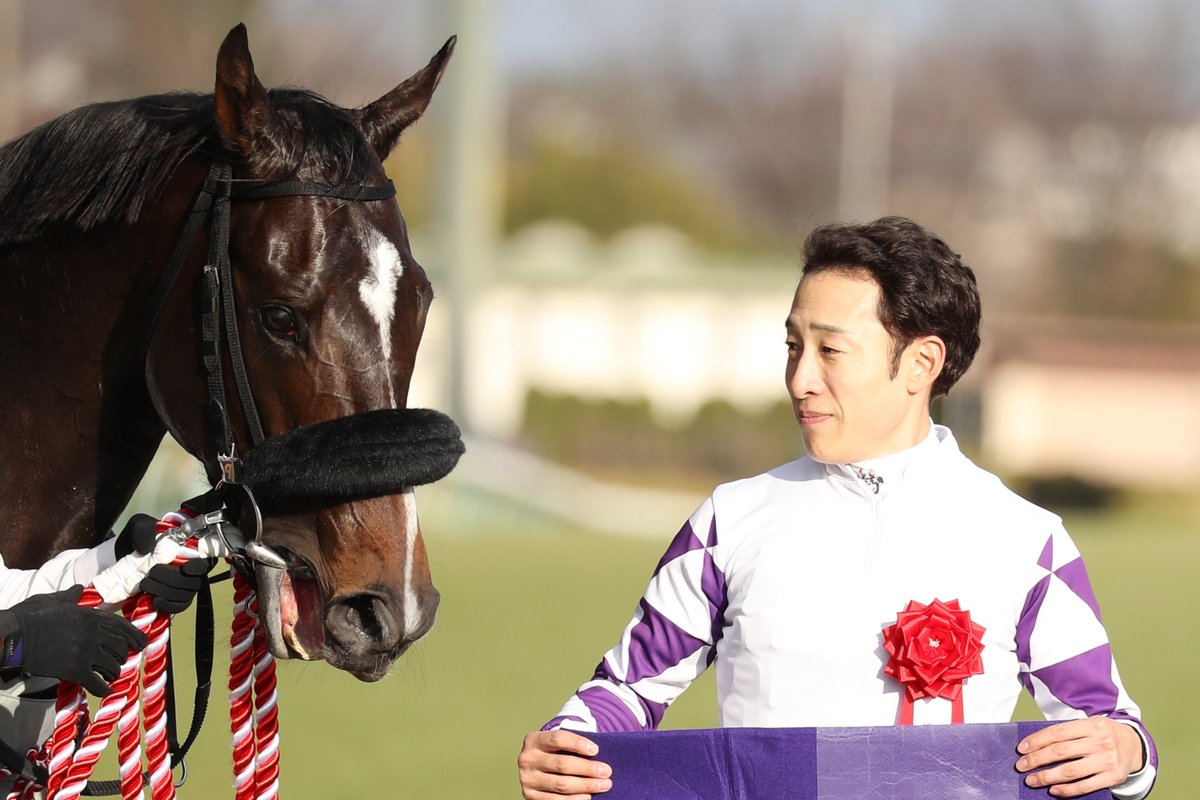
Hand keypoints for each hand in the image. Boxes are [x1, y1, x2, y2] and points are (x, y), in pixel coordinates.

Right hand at [0, 586, 147, 695]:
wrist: (13, 638)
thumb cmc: (28, 618)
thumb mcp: (51, 601)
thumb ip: (69, 596)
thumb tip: (79, 589)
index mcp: (88, 615)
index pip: (120, 626)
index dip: (134, 635)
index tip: (141, 643)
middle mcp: (92, 632)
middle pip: (121, 646)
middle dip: (124, 655)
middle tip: (121, 661)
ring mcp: (85, 651)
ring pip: (113, 665)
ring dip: (114, 672)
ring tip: (111, 675)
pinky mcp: (75, 670)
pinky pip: (98, 683)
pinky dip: (104, 689)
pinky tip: (105, 690)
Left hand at [115, 512, 216, 612]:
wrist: (121, 567)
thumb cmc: (137, 544)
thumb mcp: (138, 530)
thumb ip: (146, 533)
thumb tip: (160, 546)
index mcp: (187, 547)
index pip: (206, 558)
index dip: (200, 565)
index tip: (186, 568)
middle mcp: (190, 566)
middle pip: (196, 579)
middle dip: (171, 578)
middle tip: (150, 574)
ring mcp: (185, 584)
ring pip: (188, 593)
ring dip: (165, 591)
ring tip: (145, 584)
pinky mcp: (176, 599)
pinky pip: (181, 605)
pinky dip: (167, 604)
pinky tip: (154, 599)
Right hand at [517, 729, 611, 798]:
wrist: (535, 769)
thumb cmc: (554, 753)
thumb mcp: (557, 744)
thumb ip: (572, 746)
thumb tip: (599, 755)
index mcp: (533, 740)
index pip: (558, 739)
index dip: (578, 744)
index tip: (596, 750)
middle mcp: (527, 759)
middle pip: (562, 764)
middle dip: (587, 768)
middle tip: (606, 771)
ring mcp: (527, 779)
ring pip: (561, 784)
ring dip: (585, 785)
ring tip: (603, 785)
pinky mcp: (530, 796)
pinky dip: (574, 799)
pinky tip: (587, 796)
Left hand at [1016, 717, 1144, 796]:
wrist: (1134, 745)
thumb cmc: (1103, 734)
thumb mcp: (1089, 725)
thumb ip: (1068, 733)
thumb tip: (1036, 744)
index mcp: (1092, 725)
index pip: (1057, 733)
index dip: (1037, 741)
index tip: (1021, 749)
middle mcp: (1101, 742)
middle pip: (1061, 752)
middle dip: (1037, 760)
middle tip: (1021, 766)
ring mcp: (1107, 761)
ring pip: (1071, 771)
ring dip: (1047, 777)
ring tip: (1031, 780)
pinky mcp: (1113, 777)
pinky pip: (1085, 786)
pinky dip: (1067, 790)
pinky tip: (1053, 790)